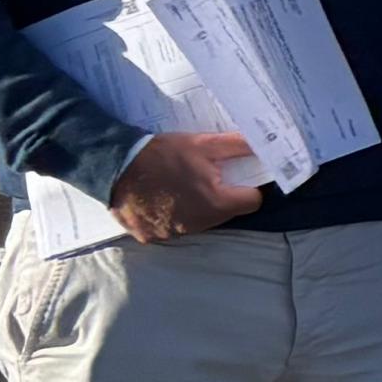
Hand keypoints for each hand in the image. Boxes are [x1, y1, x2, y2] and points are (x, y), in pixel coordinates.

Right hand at [106, 126, 268, 244]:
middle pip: (225, 213)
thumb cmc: (162, 154)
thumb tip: (266, 144)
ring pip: (199, 222)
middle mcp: (197, 225)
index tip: (238, 177)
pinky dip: (172, 216)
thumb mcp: (203, 144)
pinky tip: (161, 199)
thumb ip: (238, 146)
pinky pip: (172, 228)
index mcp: (215, 204)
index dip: (248, 188)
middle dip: (221, 196)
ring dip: (197, 207)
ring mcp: (172, 234)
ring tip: (181, 186)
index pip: (252, 202)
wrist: (114, 166)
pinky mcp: (151, 237)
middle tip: (205, 177)